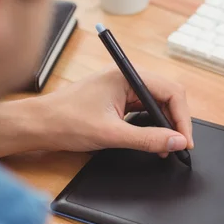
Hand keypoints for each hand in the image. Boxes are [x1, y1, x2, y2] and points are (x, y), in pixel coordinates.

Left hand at [36, 67, 193, 154]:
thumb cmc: (66, 121)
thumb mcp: (112, 134)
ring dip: (165, 125)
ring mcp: (122, 88)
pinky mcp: (118, 100)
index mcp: (126, 76)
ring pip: (157, 104)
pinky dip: (153, 126)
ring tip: (166, 147)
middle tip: (178, 146)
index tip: (184, 141)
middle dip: (176, 122)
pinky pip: (144, 110)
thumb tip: (175, 141)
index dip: (182, 118)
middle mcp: (127, 78)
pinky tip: (153, 141)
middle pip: (167, 96)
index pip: (171, 92)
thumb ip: (148, 139)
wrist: (39, 125)